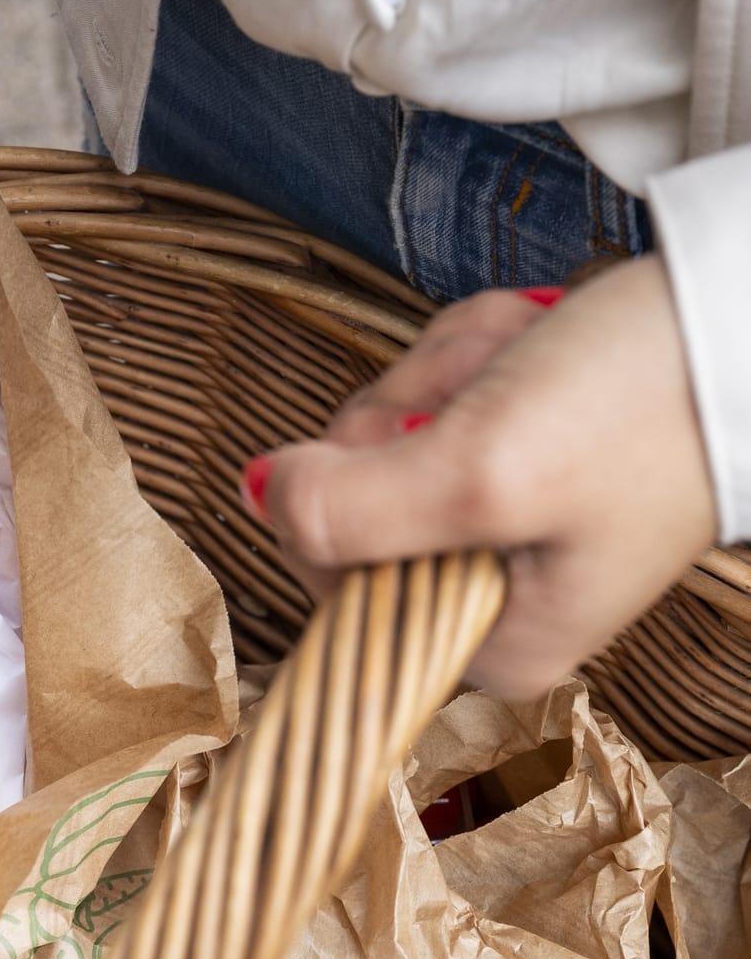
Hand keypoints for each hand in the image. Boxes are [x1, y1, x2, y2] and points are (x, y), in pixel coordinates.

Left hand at [243, 256, 716, 698]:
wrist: (749, 315)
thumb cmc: (648, 406)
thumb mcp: (484, 470)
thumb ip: (352, 508)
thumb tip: (258, 498)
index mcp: (488, 644)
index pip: (331, 581)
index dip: (352, 496)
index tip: (436, 450)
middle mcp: (484, 594)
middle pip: (357, 493)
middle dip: (418, 412)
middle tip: (502, 394)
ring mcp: (496, 517)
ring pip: (394, 426)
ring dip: (453, 370)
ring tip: (534, 365)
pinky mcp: (508, 446)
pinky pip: (440, 387)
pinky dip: (479, 349)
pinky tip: (539, 345)